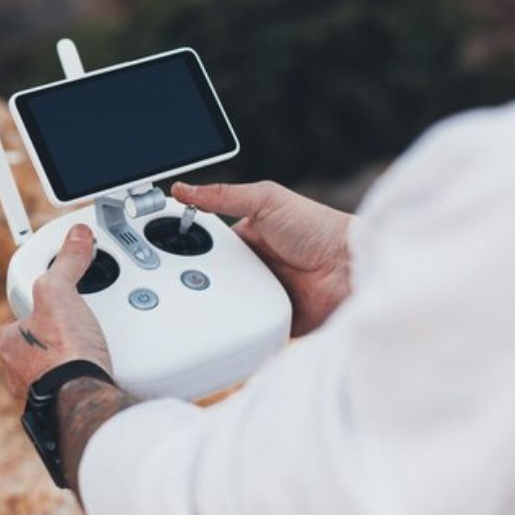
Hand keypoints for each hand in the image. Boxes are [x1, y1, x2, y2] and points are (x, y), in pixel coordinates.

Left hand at [0, 224, 112, 400]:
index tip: (53, 302)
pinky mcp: (62, 405)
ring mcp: (38, 391)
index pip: (15, 319)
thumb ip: (66, 263)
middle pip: (34, 345)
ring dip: (67, 359)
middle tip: (74, 327)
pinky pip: (68, 386)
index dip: (34, 308)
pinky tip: (94, 372)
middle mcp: (17, 372)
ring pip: (50, 368)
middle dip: (52, 336)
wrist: (85, 397)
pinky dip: (80, 378)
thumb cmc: (64, 352)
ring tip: (88, 348)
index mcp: (8, 344)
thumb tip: (75, 236)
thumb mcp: (60, 293)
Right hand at [172, 180, 352, 335]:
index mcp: (245, 238)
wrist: (353, 269)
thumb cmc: (319, 228)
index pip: (204, 244)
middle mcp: (251, 266)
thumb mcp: (266, 200)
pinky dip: (234, 325)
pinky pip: (244, 325)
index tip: (161, 252)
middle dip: (193, 279)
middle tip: (176, 281)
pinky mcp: (271, 318)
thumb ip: (224, 195)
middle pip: (209, 275)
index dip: (184, 247)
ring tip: (197, 302)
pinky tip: (222, 322)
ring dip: (212, 304)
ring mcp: (260, 293)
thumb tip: (183, 188)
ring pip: (223, 303)